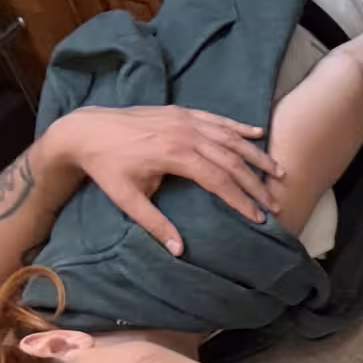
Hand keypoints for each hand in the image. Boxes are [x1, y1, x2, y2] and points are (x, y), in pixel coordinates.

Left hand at [45, 105, 284, 253]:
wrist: (83, 130)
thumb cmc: (106, 167)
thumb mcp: (127, 199)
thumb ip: (155, 224)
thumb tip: (179, 251)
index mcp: (173, 153)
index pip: (218, 179)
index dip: (240, 200)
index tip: (257, 218)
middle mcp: (183, 132)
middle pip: (230, 159)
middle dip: (255, 183)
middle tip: (275, 203)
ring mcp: (183, 118)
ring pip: (229, 137)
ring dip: (256, 155)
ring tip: (278, 173)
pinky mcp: (180, 111)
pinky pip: (216, 118)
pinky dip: (239, 126)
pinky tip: (259, 133)